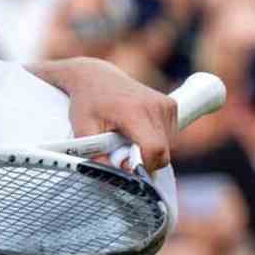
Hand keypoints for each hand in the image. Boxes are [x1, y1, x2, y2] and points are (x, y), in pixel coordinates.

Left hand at [50, 58, 177, 169]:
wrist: (96, 77)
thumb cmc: (87, 103)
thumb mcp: (83, 130)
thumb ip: (97, 155)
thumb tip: (115, 176)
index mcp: (134, 111)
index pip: (154, 149)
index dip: (144, 167)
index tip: (127, 169)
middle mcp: (155, 106)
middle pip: (163, 153)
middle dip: (144, 161)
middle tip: (121, 152)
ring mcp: (166, 105)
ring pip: (168, 147)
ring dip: (149, 151)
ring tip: (127, 137)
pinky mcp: (171, 106)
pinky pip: (170, 137)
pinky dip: (155, 140)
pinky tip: (137, 130)